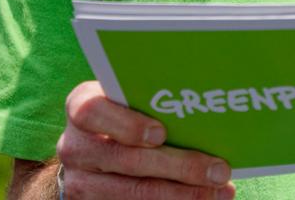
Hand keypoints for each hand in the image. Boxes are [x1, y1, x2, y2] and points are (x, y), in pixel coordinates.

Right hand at [54, 80, 234, 198]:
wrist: (91, 155)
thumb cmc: (123, 117)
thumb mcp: (126, 103)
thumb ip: (150, 104)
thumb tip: (207, 111)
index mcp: (81, 107)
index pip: (92, 111)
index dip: (126, 123)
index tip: (161, 133)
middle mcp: (75, 146)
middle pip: (125, 159)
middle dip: (178, 166)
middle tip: (219, 171)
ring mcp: (80, 182)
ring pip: (133, 192)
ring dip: (182, 194)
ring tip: (219, 191)